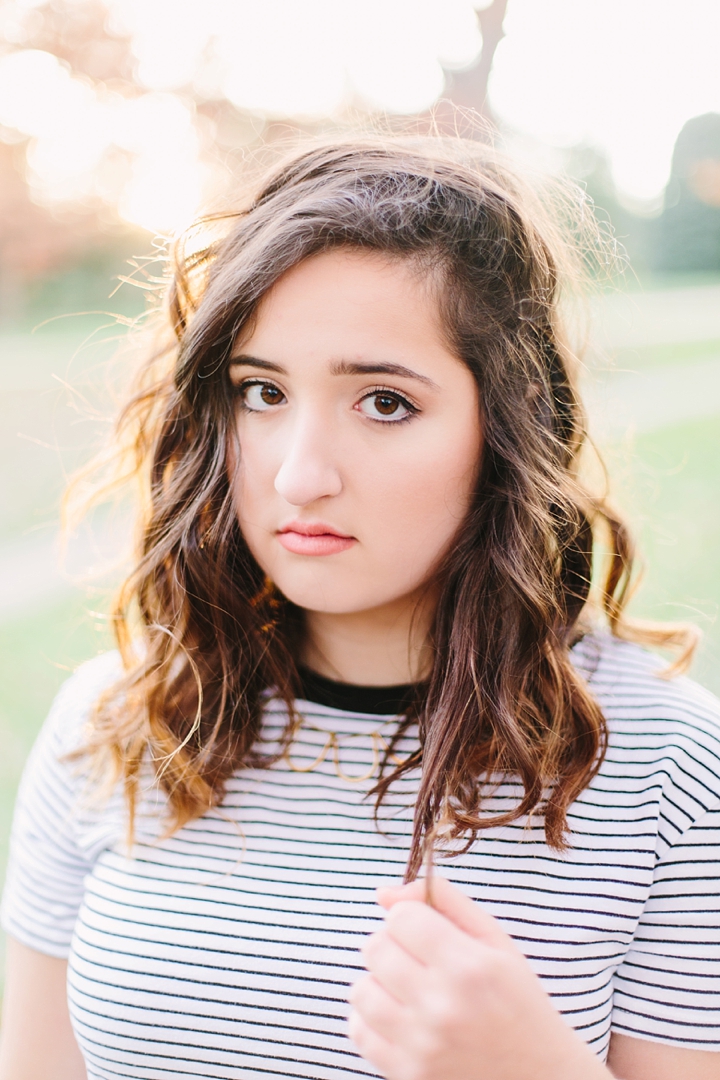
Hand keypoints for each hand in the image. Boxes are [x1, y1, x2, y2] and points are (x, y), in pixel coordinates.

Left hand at [348, 876, 609, 1079]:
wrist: (541, 1079)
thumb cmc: (518, 1003)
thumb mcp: (496, 942)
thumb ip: (445, 902)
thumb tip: (384, 893)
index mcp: (469, 967)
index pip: (401, 917)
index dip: (410, 917)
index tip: (426, 931)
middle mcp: (442, 1006)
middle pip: (375, 948)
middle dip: (393, 945)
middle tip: (418, 959)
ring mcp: (421, 1045)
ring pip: (361, 989)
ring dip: (379, 982)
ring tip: (408, 989)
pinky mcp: (406, 1074)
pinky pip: (359, 1031)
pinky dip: (372, 1020)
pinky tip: (401, 1018)